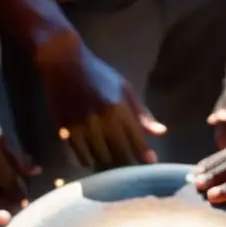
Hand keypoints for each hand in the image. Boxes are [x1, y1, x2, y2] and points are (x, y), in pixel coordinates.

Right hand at [36, 34, 165, 168]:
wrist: (64, 63)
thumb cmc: (98, 75)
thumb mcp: (124, 89)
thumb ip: (142, 113)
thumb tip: (161, 133)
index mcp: (119, 109)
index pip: (137, 141)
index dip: (145, 156)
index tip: (151, 163)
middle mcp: (102, 121)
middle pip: (120, 155)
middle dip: (127, 162)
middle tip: (129, 163)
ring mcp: (82, 127)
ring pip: (100, 159)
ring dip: (107, 162)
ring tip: (110, 158)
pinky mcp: (65, 131)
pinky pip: (81, 158)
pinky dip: (89, 160)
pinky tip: (92, 155)